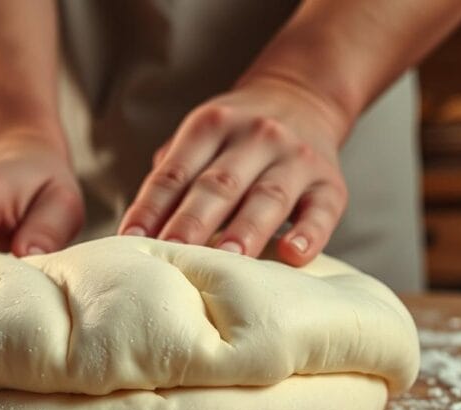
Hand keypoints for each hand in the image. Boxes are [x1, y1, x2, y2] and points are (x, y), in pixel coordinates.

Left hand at [119, 75, 349, 264]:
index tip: (131, 241)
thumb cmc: (235, 135)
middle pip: (218, 185)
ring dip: (244, 232)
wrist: (303, 96)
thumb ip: (172, 176)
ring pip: (266, 199)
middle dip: (192, 222)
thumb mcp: (200, 136)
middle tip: (171, 254)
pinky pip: (321, 211)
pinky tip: (293, 255)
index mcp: (211, 126)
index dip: (151, 207)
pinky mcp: (330, 183)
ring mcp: (295, 158)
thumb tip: (136, 232)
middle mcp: (255, 137)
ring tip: (226, 261)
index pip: (174, 172)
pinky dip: (309, 234)